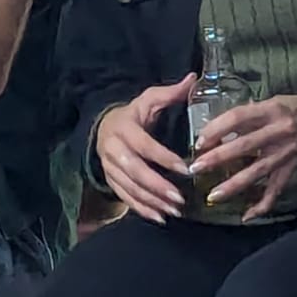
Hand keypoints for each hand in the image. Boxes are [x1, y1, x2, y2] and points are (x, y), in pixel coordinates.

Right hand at [94, 75, 196, 223]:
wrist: (103, 126)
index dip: (164, 158)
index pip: (144, 146)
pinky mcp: (110, 180)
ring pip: (129, 188)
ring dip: (152, 201)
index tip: (185, 169)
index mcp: (124, 128)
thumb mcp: (149, 99)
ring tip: (174, 210)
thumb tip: (193, 78)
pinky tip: (159, 217)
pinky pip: (124, 197)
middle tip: (179, 198)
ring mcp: (109, 167)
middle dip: (157, 186)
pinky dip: (141, 209)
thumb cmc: (134, 113)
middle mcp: (113, 149)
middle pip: (134, 171)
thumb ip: (170, 93)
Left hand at [188, 92, 296, 220]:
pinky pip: (276, 190)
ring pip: (256, 171)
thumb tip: (214, 128)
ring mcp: (285, 153)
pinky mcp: (291, 169)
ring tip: (212, 196)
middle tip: (196, 168)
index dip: (217, 129)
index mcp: (270, 110)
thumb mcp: (269, 101)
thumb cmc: (291, 107)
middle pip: (244, 146)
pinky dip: (262, 205)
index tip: (199, 141)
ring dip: (233, 185)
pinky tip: (246, 216)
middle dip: (218, 158)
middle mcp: (278, 132)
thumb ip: (246, 114)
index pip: (239, 118)